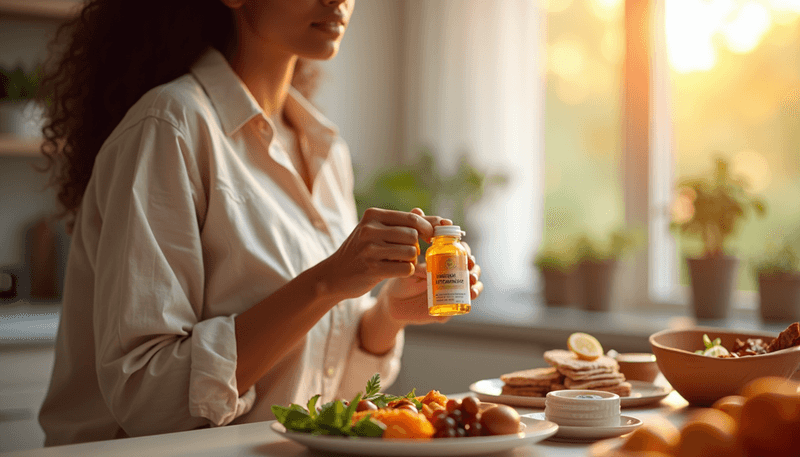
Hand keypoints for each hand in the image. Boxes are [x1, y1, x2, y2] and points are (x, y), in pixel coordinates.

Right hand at [320, 207, 450, 300]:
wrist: (334, 275)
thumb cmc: (361, 251)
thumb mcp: (377, 231)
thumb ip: (405, 223)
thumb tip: (438, 220)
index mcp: (373, 216)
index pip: (411, 218)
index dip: (428, 227)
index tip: (434, 236)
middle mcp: (370, 229)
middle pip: (413, 235)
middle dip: (416, 246)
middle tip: (408, 253)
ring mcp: (370, 249)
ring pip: (411, 252)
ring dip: (411, 260)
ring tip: (399, 262)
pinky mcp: (372, 268)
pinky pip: (405, 268)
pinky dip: (407, 271)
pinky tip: (396, 271)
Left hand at [379, 235, 483, 325]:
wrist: (393, 301)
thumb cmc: (400, 274)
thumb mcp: (405, 254)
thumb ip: (412, 233)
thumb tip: (418, 210)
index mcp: (443, 257)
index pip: (458, 246)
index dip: (461, 243)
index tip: (459, 242)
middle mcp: (452, 271)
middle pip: (470, 262)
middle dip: (471, 261)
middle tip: (467, 261)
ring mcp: (454, 287)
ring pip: (474, 279)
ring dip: (476, 277)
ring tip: (470, 279)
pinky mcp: (453, 302)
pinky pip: (468, 297)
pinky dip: (473, 294)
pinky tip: (471, 293)